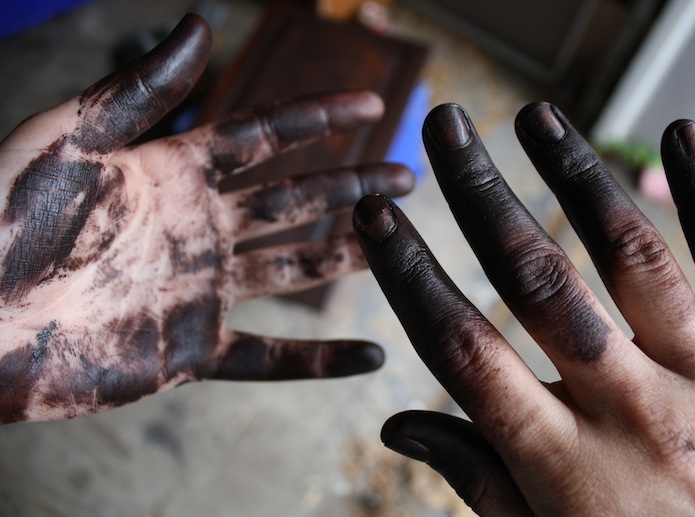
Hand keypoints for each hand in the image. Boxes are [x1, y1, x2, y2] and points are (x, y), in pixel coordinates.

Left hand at [0, 14, 412, 423]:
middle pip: (295, 200)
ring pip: (293, 268)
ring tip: (396, 242)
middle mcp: (199, 227)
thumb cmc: (4, 218)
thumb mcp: (70, 137)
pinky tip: (370, 355)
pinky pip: (270, 358)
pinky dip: (320, 361)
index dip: (319, 117)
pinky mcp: (192, 351)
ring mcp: (200, 290)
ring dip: (348, 255)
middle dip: (353, 184)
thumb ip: (140, 88)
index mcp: (175, 172)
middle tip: (407, 177)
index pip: (265, 136)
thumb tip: (200, 23)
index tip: (373, 103)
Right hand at [354, 102, 694, 514]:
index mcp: (561, 463)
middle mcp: (629, 410)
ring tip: (536, 116)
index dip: (411, 276)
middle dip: (482, 196)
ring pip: (633, 260)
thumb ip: (479, 481)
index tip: (376, 217)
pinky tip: (678, 134)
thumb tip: (399, 427)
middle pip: (538, 285)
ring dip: (578, 178)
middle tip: (445, 124)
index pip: (462, 351)